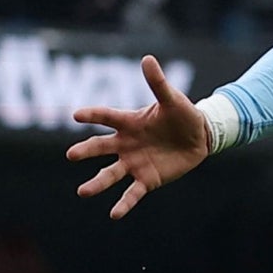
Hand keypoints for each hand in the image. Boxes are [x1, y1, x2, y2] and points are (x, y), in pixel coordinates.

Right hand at [68, 55, 208, 218]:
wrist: (200, 137)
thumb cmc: (182, 115)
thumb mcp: (172, 99)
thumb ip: (158, 83)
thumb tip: (147, 58)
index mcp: (130, 122)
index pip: (108, 117)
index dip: (93, 115)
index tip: (76, 114)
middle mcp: (126, 144)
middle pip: (102, 148)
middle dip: (87, 151)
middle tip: (71, 155)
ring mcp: (134, 163)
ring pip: (111, 174)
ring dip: (97, 183)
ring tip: (83, 192)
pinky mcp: (147, 179)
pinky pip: (132, 193)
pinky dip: (124, 204)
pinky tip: (114, 214)